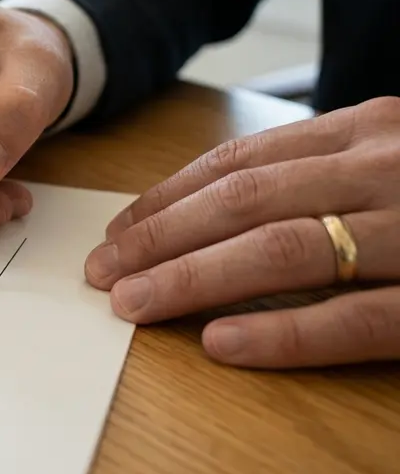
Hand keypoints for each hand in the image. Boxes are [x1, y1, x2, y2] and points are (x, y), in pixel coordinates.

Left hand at [86, 97, 399, 367]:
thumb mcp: (388, 162)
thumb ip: (320, 175)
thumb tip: (211, 212)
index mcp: (366, 131)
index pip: (242, 162)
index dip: (166, 200)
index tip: (115, 234)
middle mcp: (384, 168)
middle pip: (245, 202)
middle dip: (159, 239)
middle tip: (102, 273)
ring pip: (284, 250)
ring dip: (194, 279)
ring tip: (134, 305)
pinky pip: (354, 318)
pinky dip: (282, 332)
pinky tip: (221, 341)